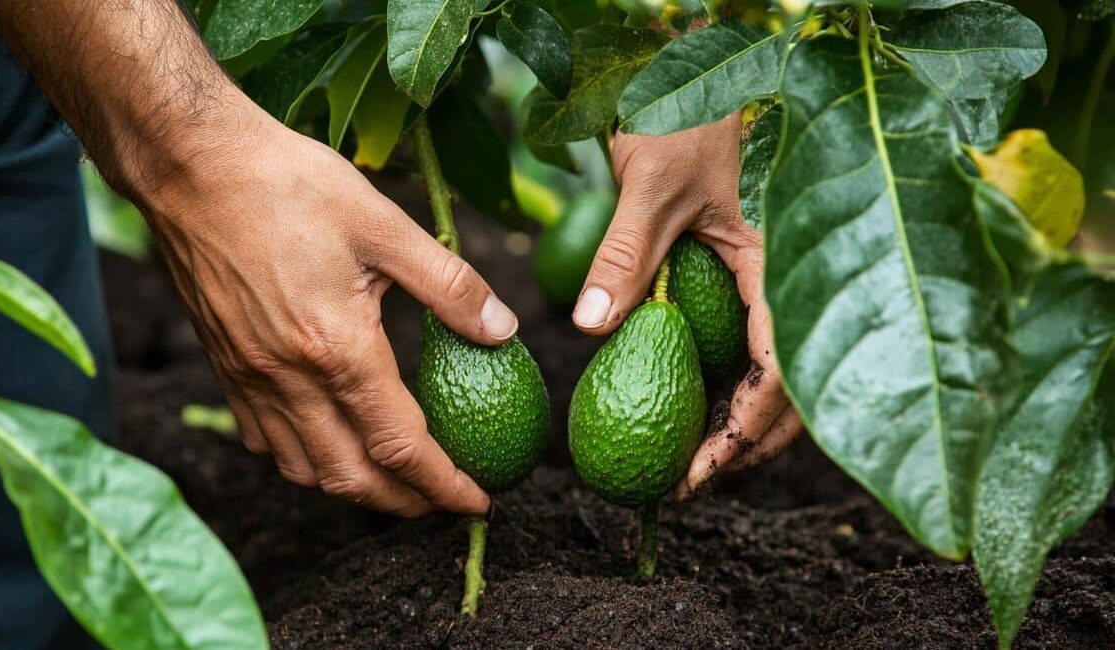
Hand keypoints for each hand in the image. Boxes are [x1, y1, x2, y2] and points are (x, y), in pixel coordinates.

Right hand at [138, 98, 516, 517]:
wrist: (189, 163)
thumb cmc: (287, 183)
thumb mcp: (384, 224)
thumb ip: (449, 284)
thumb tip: (503, 329)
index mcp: (336, 347)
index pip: (401, 446)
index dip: (444, 485)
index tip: (478, 502)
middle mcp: (289, 377)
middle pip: (351, 478)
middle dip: (404, 504)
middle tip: (442, 503)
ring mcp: (250, 377)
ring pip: (303, 469)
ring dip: (353, 489)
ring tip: (392, 482)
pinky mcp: (224, 364)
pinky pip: (263, 439)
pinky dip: (301, 459)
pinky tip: (324, 441)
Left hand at [571, 116, 803, 496]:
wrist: (688, 75)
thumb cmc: (681, 120)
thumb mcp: (647, 188)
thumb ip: (623, 257)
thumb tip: (590, 329)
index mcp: (777, 265)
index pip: (780, 370)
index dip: (747, 430)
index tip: (702, 471)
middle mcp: (781, 282)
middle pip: (786, 389)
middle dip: (747, 447)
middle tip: (688, 485)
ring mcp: (761, 285)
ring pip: (769, 377)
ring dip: (735, 427)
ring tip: (687, 466)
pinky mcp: (736, 282)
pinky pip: (738, 349)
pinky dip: (718, 391)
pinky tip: (681, 413)